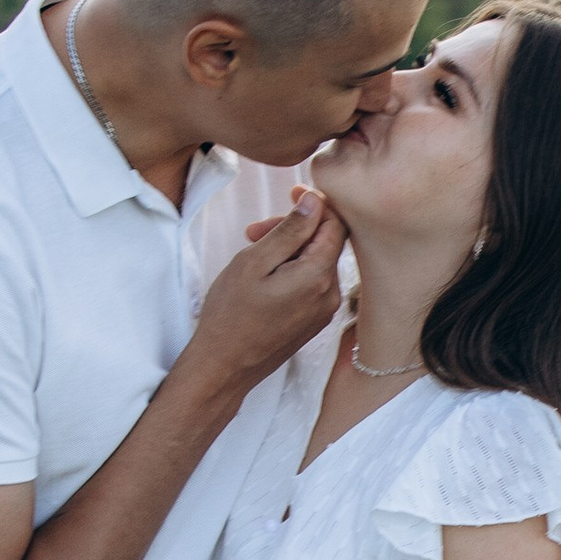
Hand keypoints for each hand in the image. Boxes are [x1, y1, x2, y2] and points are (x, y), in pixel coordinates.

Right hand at [187, 190, 344, 395]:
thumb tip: (314, 202)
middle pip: (325, 243)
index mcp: (318, 277)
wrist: (224, 366)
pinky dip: (292, 269)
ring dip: (289, 249)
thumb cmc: (231, 314)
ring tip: (253, 251)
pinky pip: (312, 282)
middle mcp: (331, 294)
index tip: (291, 193)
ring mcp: (324, 310)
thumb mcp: (255, 262)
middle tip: (255, 231)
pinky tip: (264, 274)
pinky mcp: (314, 320)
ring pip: (317, 262)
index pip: (336, 225)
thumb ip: (290, 231)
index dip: (315, 204)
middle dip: (294, 228)